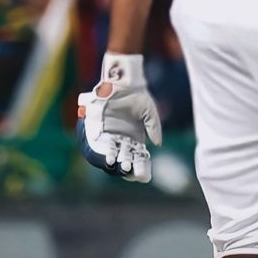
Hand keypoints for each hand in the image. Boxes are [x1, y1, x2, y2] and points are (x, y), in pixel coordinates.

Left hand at [77, 52, 161, 182]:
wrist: (122, 81)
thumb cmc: (137, 95)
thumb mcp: (149, 112)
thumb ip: (154, 127)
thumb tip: (157, 144)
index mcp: (135, 137)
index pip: (138, 156)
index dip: (141, 167)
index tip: (144, 175)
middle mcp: (123, 139)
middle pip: (125, 158)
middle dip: (127, 166)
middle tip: (130, 171)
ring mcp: (111, 135)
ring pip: (113, 154)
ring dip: (115, 162)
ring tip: (117, 166)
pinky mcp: (100, 129)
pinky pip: (101, 144)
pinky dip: (104, 152)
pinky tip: (108, 159)